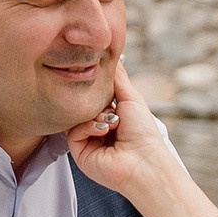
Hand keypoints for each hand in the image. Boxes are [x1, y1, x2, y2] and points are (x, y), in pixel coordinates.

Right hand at [66, 64, 185, 210]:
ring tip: (112, 120)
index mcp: (111, 117)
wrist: (144, 162)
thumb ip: (117, 77)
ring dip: (94, 115)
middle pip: (83, 105)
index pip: (93, 96)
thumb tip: (112, 54)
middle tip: (110, 103)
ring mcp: (88, 141)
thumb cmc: (143, 133)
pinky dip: (87, 126)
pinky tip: (103, 130)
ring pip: (76, 117)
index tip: (99, 80)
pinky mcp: (79, 152)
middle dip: (95, 101)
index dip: (96, 88)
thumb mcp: (131, 97)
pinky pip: (73, 131)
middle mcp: (98, 129)